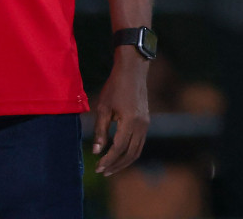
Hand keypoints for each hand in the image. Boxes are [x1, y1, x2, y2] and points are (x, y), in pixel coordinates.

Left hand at [91, 51, 149, 175]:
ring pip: (138, 149)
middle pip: (131, 153)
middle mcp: (142, 125)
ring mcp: (146, 123)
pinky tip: (119, 153)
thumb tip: (96, 151)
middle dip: (117, 165)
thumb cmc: (115, 88)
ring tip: (110, 167)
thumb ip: (100, 131)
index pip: (119, 148)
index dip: (107, 161)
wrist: (133, 72)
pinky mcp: (146, 121)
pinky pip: (140, 142)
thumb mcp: (103, 109)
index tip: (97, 168)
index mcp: (130, 122)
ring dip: (124, 160)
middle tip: (103, 171)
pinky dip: (130, 151)